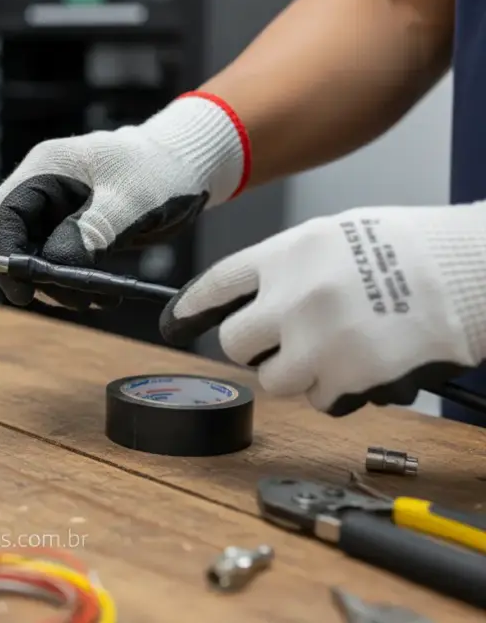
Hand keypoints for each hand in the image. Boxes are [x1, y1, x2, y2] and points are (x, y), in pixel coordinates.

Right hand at [0, 93, 248, 308]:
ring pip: (38, 254)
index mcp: (47, 167)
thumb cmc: (162, 172)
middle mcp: (44, 186)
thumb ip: (89, 233)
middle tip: (75, 301)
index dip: (5, 254)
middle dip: (39, 274)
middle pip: (17, 238)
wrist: (191, 167)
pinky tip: (104, 296)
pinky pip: (61, 259)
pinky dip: (77, 281)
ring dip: (61, 284)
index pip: (4, 212)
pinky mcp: (74, 227)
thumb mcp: (129, 203)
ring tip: (99, 301)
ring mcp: (58, 208)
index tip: (22, 292)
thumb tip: (53, 268)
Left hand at [160, 202, 485, 414]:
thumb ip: (289, 266)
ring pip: (272, 380)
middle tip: (279, 343)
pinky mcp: (346, 376)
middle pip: (233, 344)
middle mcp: (290, 298)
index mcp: (285, 255)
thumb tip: (258, 294)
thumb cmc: (411, 247)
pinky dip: (332, 390)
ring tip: (331, 351)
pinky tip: (359, 364)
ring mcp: (316, 340)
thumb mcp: (334, 235)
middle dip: (252, 348)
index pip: (216, 285)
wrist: (469, 270)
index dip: (192, 307)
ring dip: (294, 373)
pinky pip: (317, 399)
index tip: (177, 321)